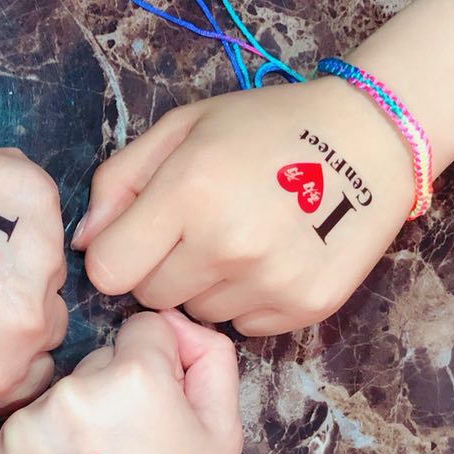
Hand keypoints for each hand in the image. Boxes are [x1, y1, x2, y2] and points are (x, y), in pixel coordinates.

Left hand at [72, 77, 413, 335]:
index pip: (109, 270)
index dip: (117, 256)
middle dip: (161, 270)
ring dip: (205, 286)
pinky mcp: (306, 308)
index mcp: (189, 192)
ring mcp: (270, 282)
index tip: (138, 240)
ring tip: (240, 241)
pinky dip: (246, 301)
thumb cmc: (264, 128)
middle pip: (151, 298)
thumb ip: (120, 181)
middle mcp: (227, 246)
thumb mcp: (183, 129)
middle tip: (197, 232)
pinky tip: (270, 260)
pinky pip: (244, 326)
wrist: (369, 141)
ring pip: (198, 314)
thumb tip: (83, 245)